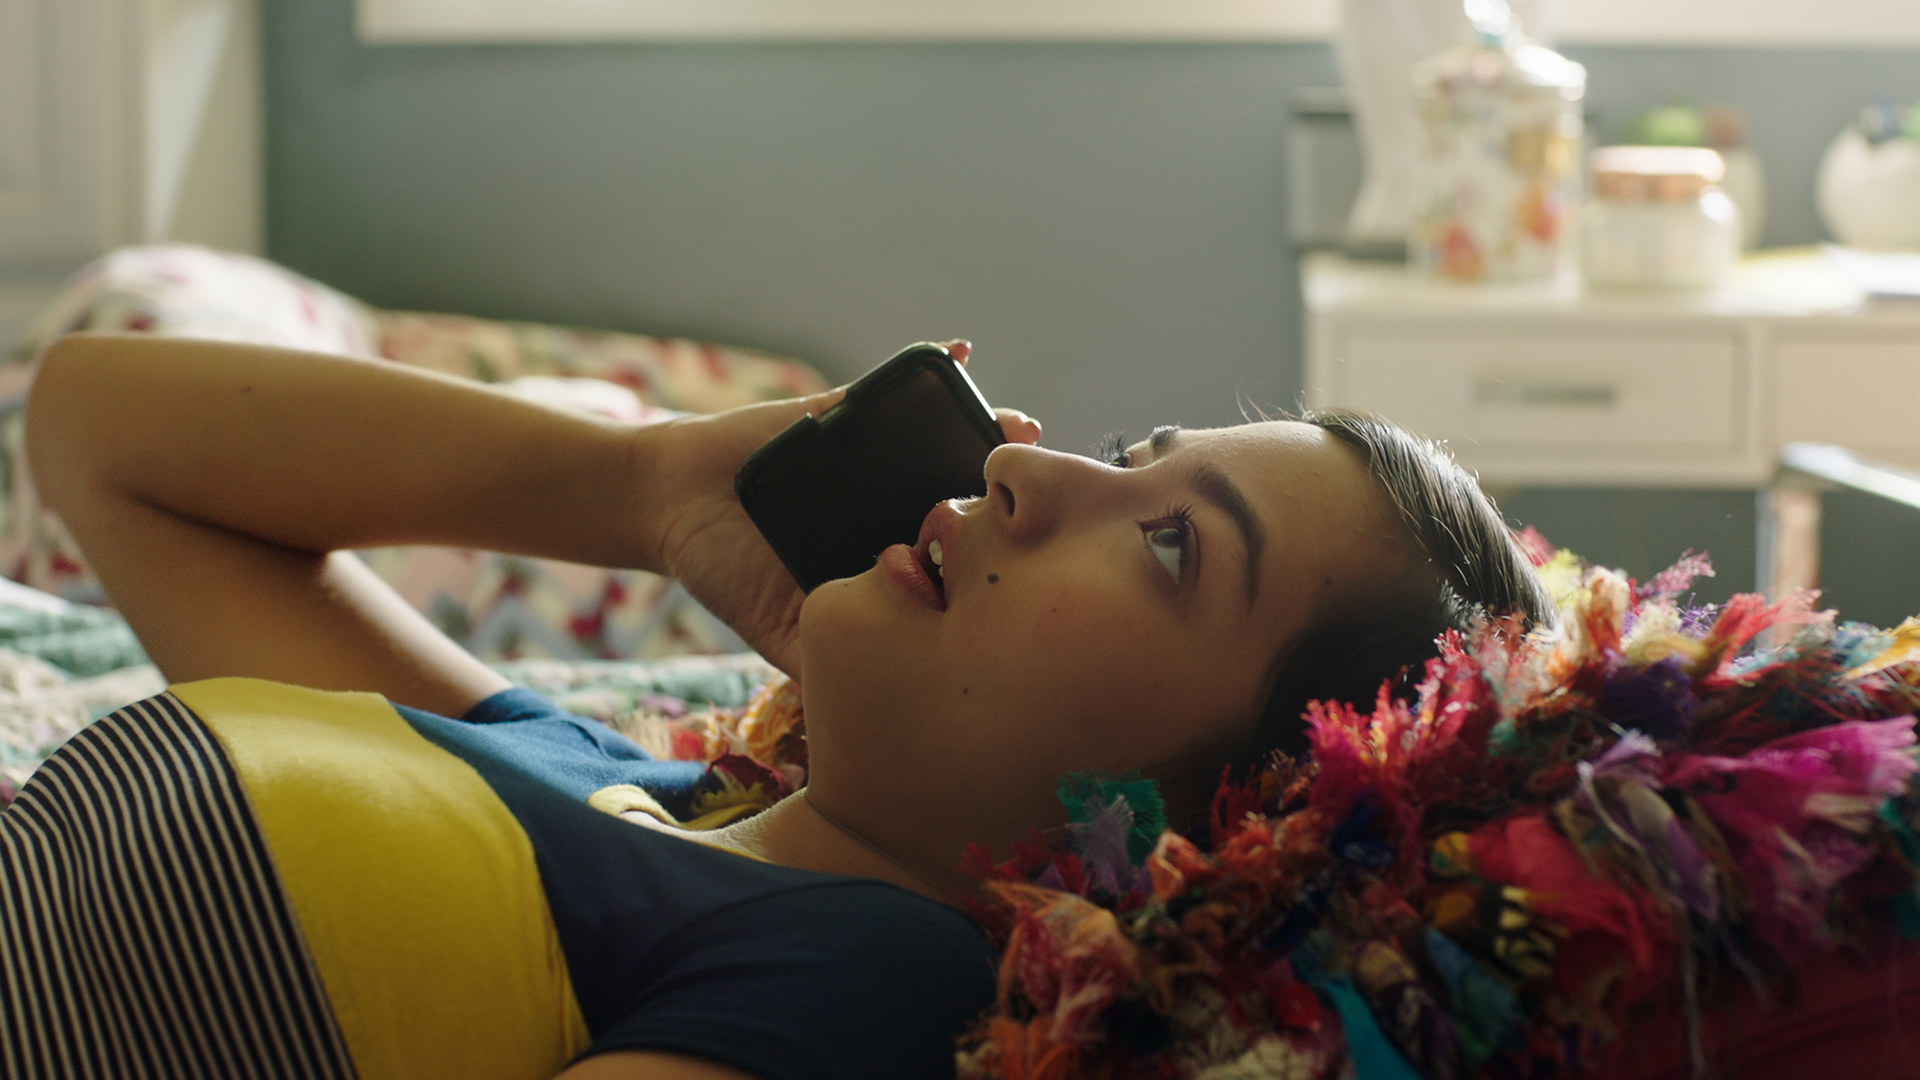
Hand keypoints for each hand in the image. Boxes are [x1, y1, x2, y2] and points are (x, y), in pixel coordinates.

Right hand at [639, 342, 1040, 675]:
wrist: (672, 504)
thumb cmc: (726, 571)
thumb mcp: (777, 630)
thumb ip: (821, 664)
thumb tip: (869, 720)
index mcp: (888, 554)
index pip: (957, 553)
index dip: (996, 551)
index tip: (1034, 550)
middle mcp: (893, 504)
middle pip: (965, 490)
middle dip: (1003, 487)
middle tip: (1035, 487)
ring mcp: (876, 457)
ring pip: (945, 437)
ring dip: (987, 422)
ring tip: (1018, 424)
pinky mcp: (847, 411)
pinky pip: (895, 385)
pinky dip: (936, 362)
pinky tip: (962, 352)